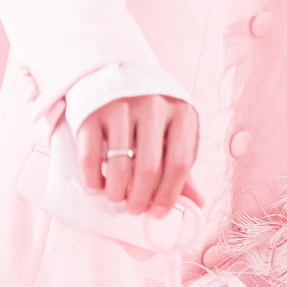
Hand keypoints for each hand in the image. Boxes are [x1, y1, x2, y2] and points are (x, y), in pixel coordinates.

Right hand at [78, 95, 201, 215]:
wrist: (113, 74)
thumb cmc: (149, 114)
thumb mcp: (172, 132)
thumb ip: (181, 165)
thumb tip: (197, 203)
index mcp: (181, 112)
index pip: (180, 163)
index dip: (169, 194)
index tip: (159, 213)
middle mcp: (152, 106)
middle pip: (149, 168)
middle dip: (140, 199)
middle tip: (134, 209)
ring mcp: (120, 107)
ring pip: (119, 166)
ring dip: (117, 193)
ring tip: (117, 197)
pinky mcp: (91, 113)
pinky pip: (90, 158)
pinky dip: (93, 180)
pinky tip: (98, 185)